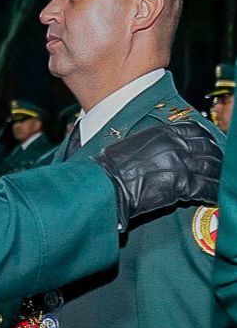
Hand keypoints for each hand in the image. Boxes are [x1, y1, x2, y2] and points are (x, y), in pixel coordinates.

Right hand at [91, 122, 221, 231]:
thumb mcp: (137, 143)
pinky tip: (212, 196)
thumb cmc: (114, 165)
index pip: (195, 131)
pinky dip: (212, 193)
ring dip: (217, 176)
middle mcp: (176, 145)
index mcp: (164, 133)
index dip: (206, 139)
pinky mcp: (183, 185)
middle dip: (215, 158)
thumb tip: (169, 150)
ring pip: (211, 169)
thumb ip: (158, 143)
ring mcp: (182, 164)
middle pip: (208, 149)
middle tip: (217, 166)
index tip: (209, 145)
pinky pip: (207, 188)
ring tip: (217, 182)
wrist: (109, 182)